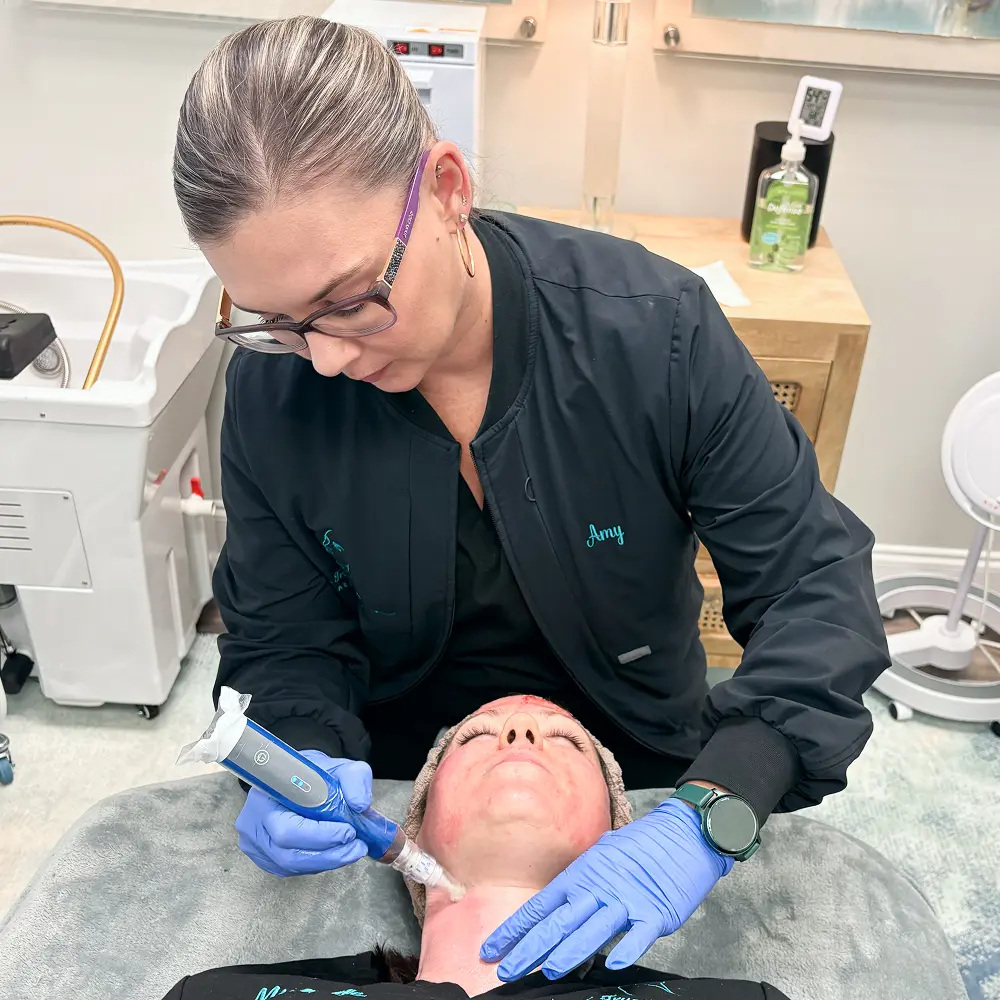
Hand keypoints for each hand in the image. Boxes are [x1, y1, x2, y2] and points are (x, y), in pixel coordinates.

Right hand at [234, 749, 372, 876]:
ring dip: (326, 861)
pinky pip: (290, 868)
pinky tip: (334, 854)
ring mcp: (255, 843)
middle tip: (357, 845)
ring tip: (353, 851)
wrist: (299, 780)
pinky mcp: (264, 857)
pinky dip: (316, 864)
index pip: (286, 826)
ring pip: (289, 864)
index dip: (318, 835)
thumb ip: (354, 779)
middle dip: (327, 853)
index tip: (348, 831)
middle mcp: (253, 822)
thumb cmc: (315, 775)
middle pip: (286, 852)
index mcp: (265, 795)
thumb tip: (360, 804)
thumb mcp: (340, 767)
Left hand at [481, 797, 733, 979]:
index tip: (491, 948)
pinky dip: (627, 949)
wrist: (685, 831)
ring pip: (594, 929)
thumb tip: (559, 907)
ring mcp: (628, 900)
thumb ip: (582, 883)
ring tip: (548, 970)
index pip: (540, 905)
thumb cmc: (642, 847)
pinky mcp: (657, 911)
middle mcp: (599, 887)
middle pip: (559, 921)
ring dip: (570, 951)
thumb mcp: (603, 856)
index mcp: (582, 874)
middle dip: (530, 947)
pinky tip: (613, 963)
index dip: (514, 929)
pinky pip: (640, 934)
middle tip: (505, 968)